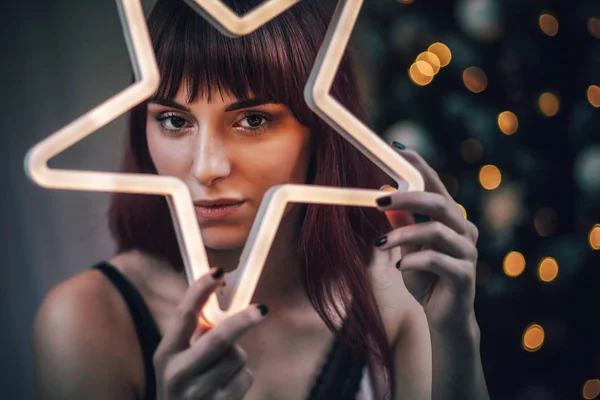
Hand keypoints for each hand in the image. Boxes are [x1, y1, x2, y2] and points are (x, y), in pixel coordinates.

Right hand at [153, 268, 267, 399]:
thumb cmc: (185, 383)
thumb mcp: (180, 359)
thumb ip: (197, 333)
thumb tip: (224, 294)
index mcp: (165, 354)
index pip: (184, 315)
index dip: (201, 289)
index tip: (218, 270)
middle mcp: (178, 374)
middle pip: (218, 338)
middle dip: (242, 321)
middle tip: (263, 308)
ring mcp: (199, 393)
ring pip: (236, 356)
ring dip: (237, 356)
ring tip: (221, 370)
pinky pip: (245, 377)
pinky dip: (241, 377)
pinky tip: (226, 388)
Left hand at [374, 145, 479, 335]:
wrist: (444, 317)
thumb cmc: (426, 278)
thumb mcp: (407, 247)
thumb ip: (401, 223)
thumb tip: (383, 193)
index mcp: (452, 220)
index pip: (436, 185)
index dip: (420, 165)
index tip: (397, 149)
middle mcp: (464, 231)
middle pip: (440, 203)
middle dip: (407, 197)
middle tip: (378, 200)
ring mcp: (468, 253)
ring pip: (436, 231)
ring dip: (404, 235)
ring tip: (379, 244)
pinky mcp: (464, 276)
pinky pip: (437, 260)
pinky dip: (414, 260)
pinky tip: (400, 266)